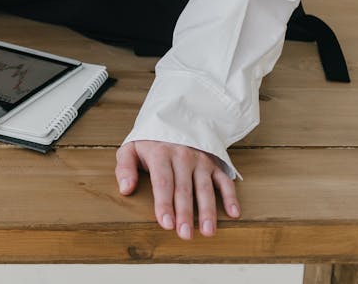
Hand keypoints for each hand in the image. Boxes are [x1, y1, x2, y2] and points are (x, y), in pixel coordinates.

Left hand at [116, 140, 239, 238]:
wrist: (172, 123)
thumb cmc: (149, 144)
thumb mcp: (130, 149)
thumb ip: (125, 168)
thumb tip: (125, 189)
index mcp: (160, 154)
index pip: (163, 182)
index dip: (164, 204)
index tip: (166, 223)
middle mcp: (182, 157)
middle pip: (184, 189)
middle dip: (185, 213)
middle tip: (185, 234)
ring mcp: (200, 161)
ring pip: (205, 188)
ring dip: (207, 211)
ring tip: (207, 231)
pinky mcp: (214, 164)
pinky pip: (224, 181)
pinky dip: (230, 197)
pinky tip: (233, 214)